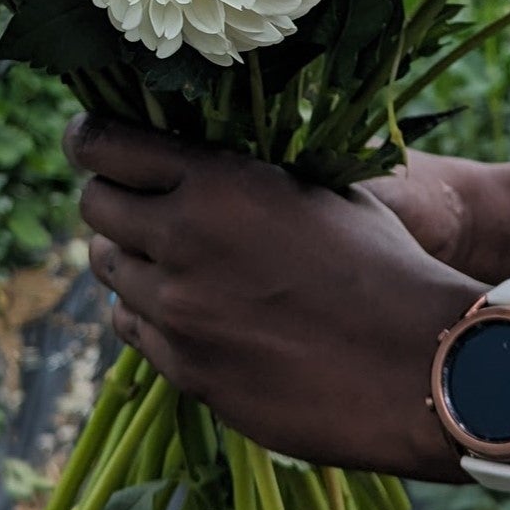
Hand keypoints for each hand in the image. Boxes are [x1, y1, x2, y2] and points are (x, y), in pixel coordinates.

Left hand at [67, 117, 484, 479]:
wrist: (422, 366)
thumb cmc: (385, 266)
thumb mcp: (317, 190)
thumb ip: (244, 173)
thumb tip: (197, 152)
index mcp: (215, 182)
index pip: (106, 146)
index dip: (88, 138)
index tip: (88, 139)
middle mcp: (180, 242)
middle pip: (94, 208)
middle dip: (109, 198)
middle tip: (134, 202)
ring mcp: (176, 313)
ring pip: (109, 273)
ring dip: (130, 259)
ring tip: (169, 260)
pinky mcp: (185, 371)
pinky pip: (133, 331)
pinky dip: (149, 315)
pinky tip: (187, 311)